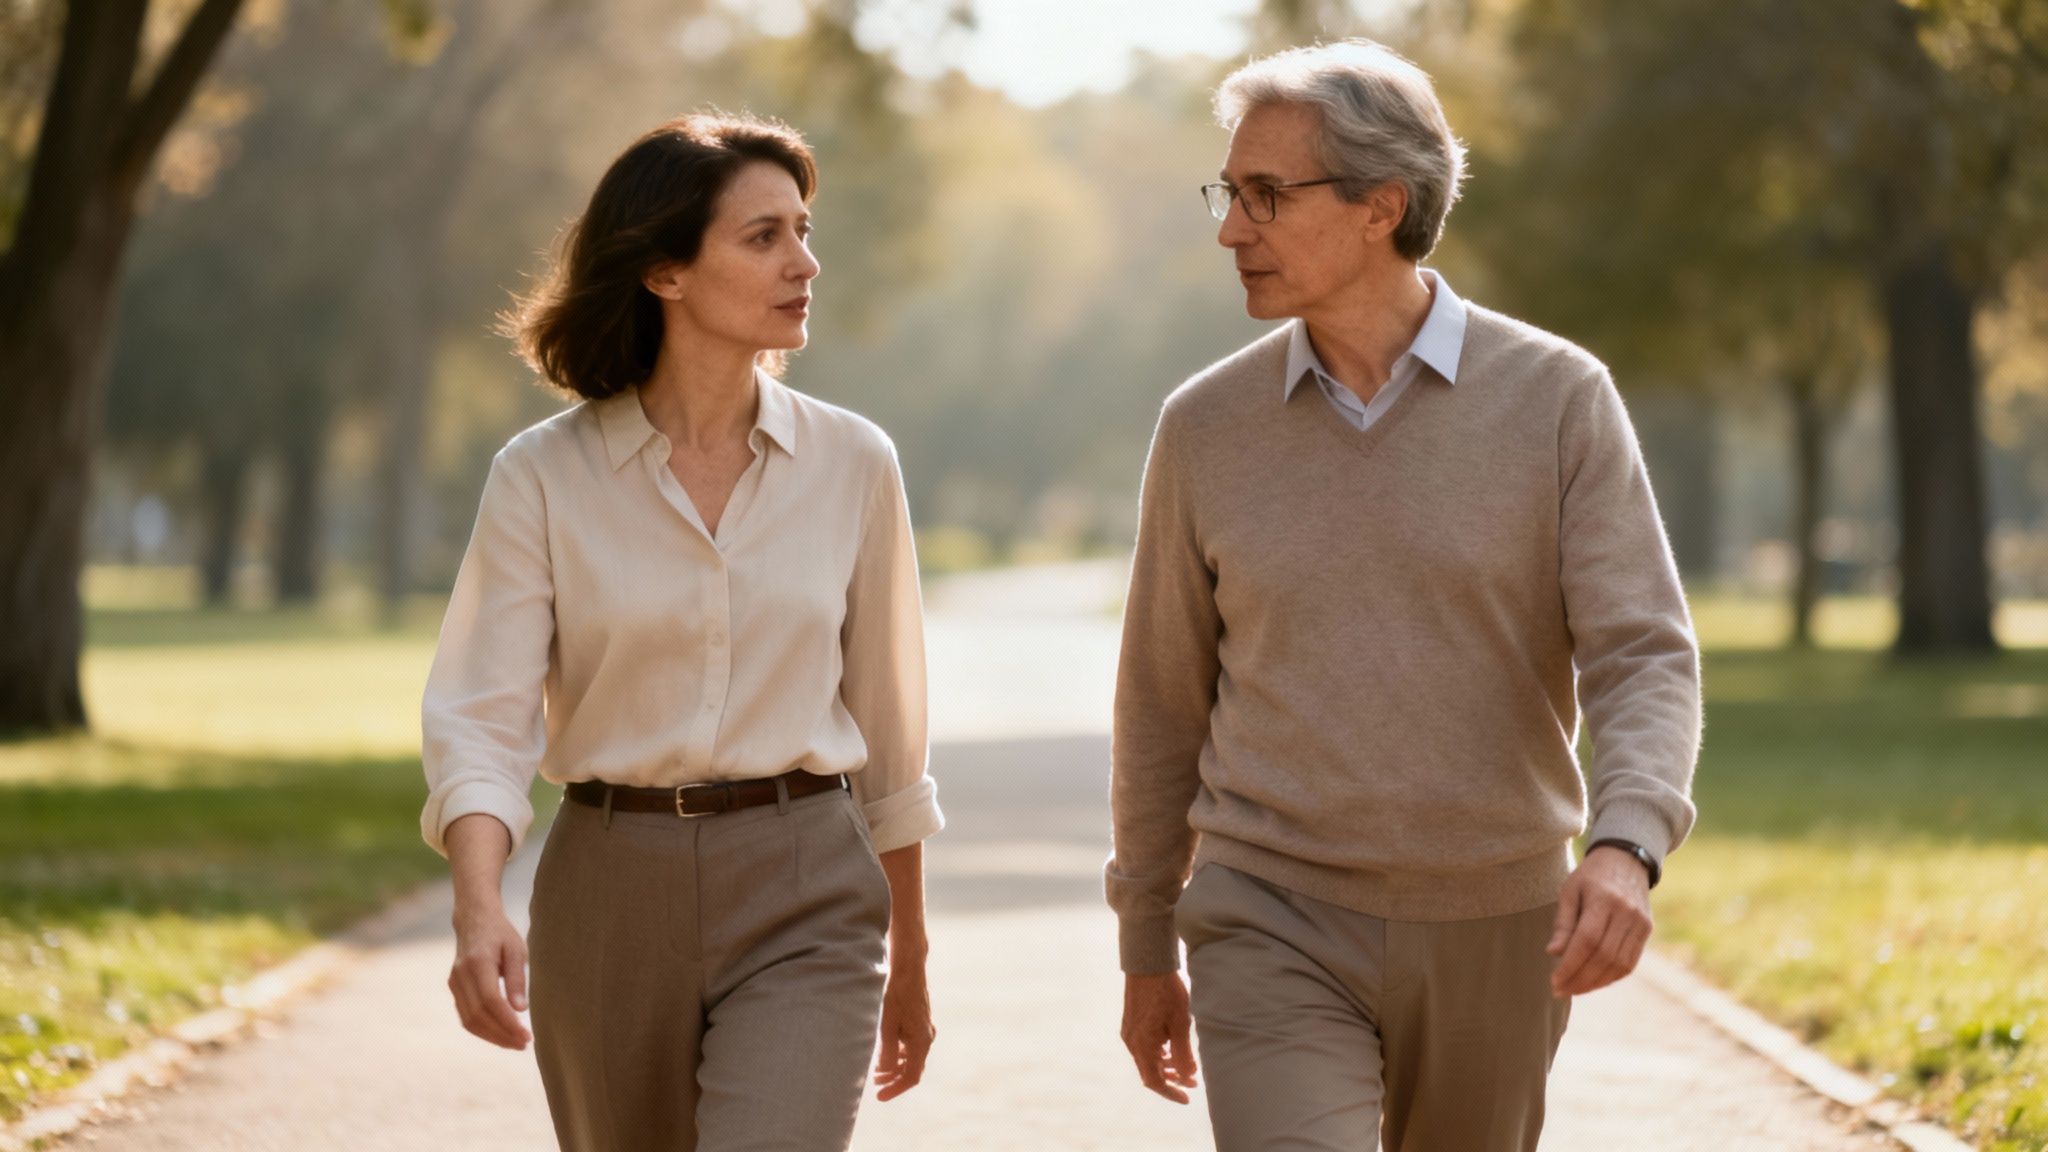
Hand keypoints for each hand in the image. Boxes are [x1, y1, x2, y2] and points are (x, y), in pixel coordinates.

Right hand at [447, 901, 530, 1049]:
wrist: (474, 920)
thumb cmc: (501, 934)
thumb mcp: (516, 949)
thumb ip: (517, 978)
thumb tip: (521, 1009)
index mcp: (478, 962)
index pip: (490, 1001)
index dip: (507, 1022)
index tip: (526, 1035)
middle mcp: (461, 975)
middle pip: (478, 1015)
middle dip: (502, 1034)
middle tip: (525, 1044)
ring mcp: (454, 983)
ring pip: (469, 1020)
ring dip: (492, 1036)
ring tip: (515, 1044)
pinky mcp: (454, 989)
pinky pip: (465, 1016)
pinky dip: (482, 1030)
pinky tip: (501, 1035)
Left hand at [874, 961, 934, 1100]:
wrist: (909, 971)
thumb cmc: (896, 996)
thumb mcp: (887, 1025)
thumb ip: (887, 1050)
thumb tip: (885, 1071)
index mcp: (921, 1042)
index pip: (911, 1076)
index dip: (895, 1089)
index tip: (879, 1096)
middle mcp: (927, 1039)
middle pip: (912, 1069)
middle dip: (893, 1079)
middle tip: (875, 1084)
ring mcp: (925, 1031)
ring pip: (912, 1058)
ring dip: (895, 1067)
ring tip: (876, 1072)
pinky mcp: (921, 1024)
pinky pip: (912, 1046)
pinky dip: (899, 1054)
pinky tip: (885, 1053)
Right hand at [1122, 972, 1197, 1102]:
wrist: (1148, 964)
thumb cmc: (1166, 992)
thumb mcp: (1180, 1024)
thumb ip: (1183, 1054)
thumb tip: (1188, 1077)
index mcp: (1142, 1046)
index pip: (1154, 1081)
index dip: (1171, 1092)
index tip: (1187, 1098)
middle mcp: (1131, 1042)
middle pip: (1149, 1072)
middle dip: (1171, 1080)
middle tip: (1191, 1082)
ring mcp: (1129, 1032)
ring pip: (1146, 1059)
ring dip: (1165, 1066)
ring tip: (1184, 1064)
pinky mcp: (1130, 1023)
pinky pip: (1143, 1047)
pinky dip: (1158, 1053)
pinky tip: (1171, 1047)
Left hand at [1546, 844, 1653, 996]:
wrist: (1626, 859)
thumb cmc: (1590, 876)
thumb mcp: (1569, 890)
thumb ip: (1563, 923)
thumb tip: (1553, 953)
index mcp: (1604, 899)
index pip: (1587, 941)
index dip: (1571, 965)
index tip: (1554, 981)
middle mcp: (1626, 912)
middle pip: (1604, 956)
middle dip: (1580, 979)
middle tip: (1560, 990)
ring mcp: (1640, 922)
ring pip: (1619, 964)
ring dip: (1595, 982)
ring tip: (1574, 989)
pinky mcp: (1647, 930)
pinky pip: (1630, 962)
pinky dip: (1611, 976)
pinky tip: (1593, 981)